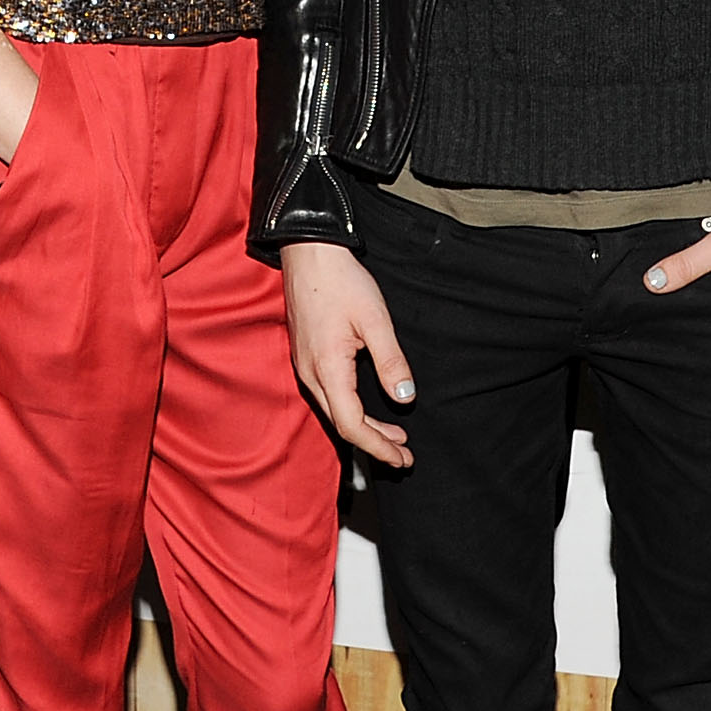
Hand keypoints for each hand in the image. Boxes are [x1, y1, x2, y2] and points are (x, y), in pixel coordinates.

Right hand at [281, 241, 415, 467]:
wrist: (308, 252)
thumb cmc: (341, 281)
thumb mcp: (375, 320)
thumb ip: (390, 361)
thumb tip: (405, 398)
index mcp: (327, 369)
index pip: (352, 425)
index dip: (378, 447)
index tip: (403, 457)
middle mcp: (310, 374)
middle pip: (342, 425)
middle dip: (375, 444)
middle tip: (405, 456)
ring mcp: (305, 366)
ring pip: (334, 411)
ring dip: (364, 428)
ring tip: (395, 437)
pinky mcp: (306, 357)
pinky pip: (328, 396)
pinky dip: (351, 410)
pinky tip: (368, 409)